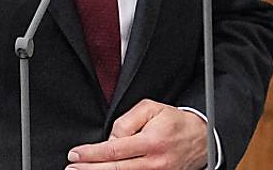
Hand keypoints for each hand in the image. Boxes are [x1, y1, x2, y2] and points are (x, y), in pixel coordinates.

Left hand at [66, 100, 207, 169]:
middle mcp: (154, 163)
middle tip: (72, 167)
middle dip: (89, 169)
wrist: (201, 139)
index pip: (114, 150)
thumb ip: (127, 121)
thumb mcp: (152, 109)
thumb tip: (110, 140)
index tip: (76, 153)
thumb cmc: (174, 122)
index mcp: (152, 142)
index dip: (91, 154)